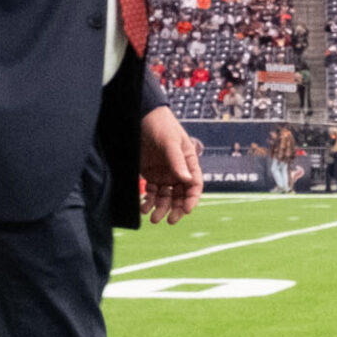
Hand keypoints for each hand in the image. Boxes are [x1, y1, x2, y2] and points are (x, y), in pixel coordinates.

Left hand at [139, 106, 202, 224]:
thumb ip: (177, 161)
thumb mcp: (170, 141)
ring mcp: (164, 173)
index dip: (192, 198)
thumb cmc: (161, 125)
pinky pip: (152, 192)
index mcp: (188, 162)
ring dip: (161, 208)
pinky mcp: (151, 174)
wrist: (142, 116)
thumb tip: (186, 180)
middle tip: (170, 220)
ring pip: (166, 197)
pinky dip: (149, 201)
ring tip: (153, 218)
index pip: (194, 185)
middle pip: (180, 195)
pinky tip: (144, 207)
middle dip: (176, 209)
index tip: (186, 209)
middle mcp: (178, 171)